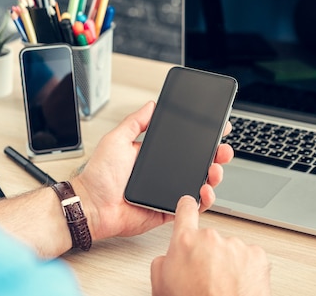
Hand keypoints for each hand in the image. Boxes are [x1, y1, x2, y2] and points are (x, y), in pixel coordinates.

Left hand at [71, 101, 233, 240]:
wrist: (91, 206)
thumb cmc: (99, 176)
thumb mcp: (116, 139)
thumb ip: (135, 122)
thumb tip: (151, 105)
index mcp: (156, 156)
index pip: (187, 145)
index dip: (204, 138)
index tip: (218, 129)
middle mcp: (166, 173)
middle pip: (200, 163)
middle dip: (217, 155)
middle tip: (223, 150)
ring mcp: (169, 192)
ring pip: (201, 183)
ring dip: (214, 176)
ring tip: (215, 169)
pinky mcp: (169, 210)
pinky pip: (192, 206)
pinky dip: (204, 200)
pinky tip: (204, 190)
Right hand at [150, 196, 270, 295]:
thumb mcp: (161, 286)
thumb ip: (163, 261)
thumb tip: (168, 256)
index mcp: (185, 242)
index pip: (185, 211)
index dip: (186, 207)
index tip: (189, 203)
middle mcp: (211, 238)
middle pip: (209, 238)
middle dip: (208, 254)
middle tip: (206, 278)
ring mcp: (235, 245)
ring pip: (230, 250)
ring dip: (227, 264)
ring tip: (222, 287)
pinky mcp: (256, 255)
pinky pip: (249, 257)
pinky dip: (245, 270)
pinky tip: (237, 285)